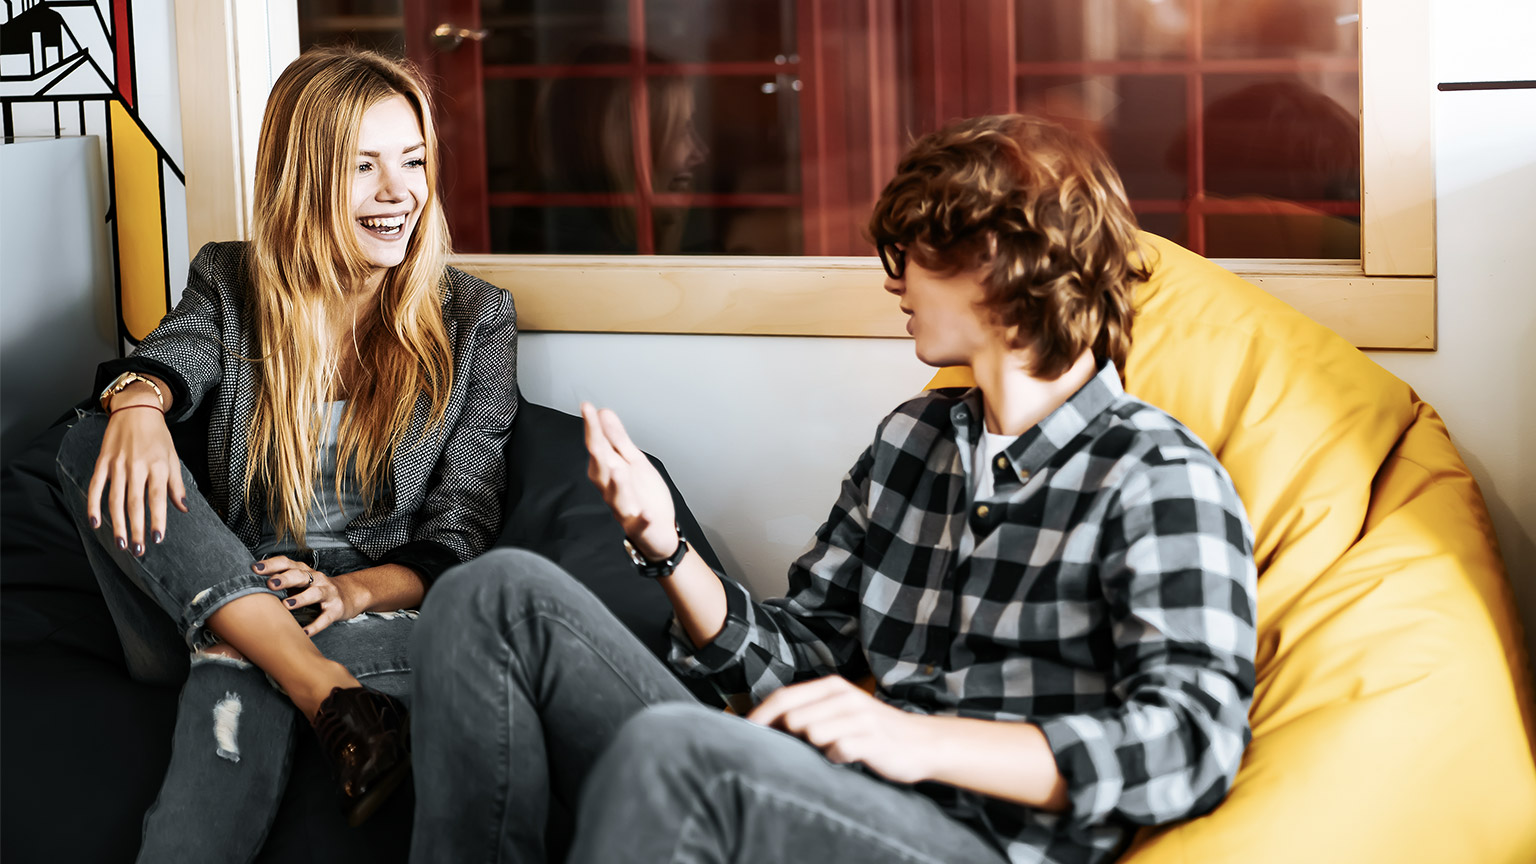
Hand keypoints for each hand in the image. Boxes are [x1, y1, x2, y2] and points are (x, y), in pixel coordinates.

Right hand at [87, 404, 188, 555]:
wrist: (136, 409)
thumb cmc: (158, 436)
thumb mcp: (173, 458)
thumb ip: (176, 485)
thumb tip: (184, 508)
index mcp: (158, 466)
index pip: (157, 498)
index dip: (157, 520)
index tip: (157, 539)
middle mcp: (137, 466)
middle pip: (135, 503)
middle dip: (136, 528)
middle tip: (138, 550)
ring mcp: (118, 464)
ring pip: (115, 499)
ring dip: (117, 523)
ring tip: (121, 543)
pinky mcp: (103, 461)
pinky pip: (96, 486)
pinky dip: (93, 504)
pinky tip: (95, 522)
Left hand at [256, 556, 363, 636]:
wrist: (349, 595)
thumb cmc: (317, 589)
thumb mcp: (301, 581)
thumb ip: (281, 581)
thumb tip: (249, 585)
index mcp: (304, 571)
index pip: (287, 563)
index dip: (272, 564)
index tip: (255, 568)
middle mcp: (316, 579)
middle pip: (301, 575)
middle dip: (285, 579)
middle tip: (270, 584)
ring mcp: (328, 593)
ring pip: (315, 593)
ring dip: (301, 598)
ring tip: (286, 605)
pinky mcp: (336, 609)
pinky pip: (325, 618)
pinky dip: (315, 625)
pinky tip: (305, 632)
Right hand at [581, 403, 677, 558]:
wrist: (657, 531)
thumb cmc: (643, 495)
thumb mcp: (633, 462)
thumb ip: (617, 439)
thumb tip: (603, 413)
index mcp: (610, 472)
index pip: (598, 447)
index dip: (592, 428)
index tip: (587, 408)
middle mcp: (612, 490)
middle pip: (602, 471)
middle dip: (598, 452)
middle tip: (595, 433)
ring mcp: (626, 509)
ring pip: (617, 498)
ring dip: (618, 485)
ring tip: (619, 469)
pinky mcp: (640, 526)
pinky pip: (640, 524)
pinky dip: (643, 519)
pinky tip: (646, 514)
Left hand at [747, 676, 936, 784]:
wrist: (919, 743)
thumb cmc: (869, 731)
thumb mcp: (838, 713)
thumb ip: (807, 713)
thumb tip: (762, 726)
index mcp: (831, 687)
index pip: (783, 698)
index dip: (759, 717)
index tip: (741, 735)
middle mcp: (844, 696)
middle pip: (792, 717)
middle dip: (787, 737)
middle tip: (794, 751)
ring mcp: (859, 717)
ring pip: (812, 732)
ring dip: (814, 749)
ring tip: (830, 752)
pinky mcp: (872, 740)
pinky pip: (838, 751)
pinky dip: (837, 759)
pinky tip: (847, 759)